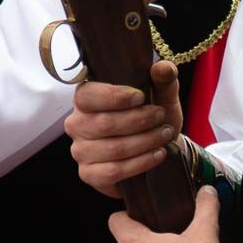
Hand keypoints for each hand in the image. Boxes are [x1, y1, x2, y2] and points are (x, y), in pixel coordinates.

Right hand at [65, 61, 183, 198]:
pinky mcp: (88, 174)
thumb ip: (164, 80)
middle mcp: (76, 124)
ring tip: (165, 135)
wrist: (156, 151)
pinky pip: (113, 171)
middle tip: (161, 116)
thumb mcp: (162, 97)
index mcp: (86, 99)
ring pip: (113, 149)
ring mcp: (80, 151)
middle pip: (104, 123)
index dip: (114, 97)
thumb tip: (164, 68)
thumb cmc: (152, 120)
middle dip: (139, 120)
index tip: (141, 96)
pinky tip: (158, 154)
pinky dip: (140, 163)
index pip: (88, 96)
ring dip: (145, 141)